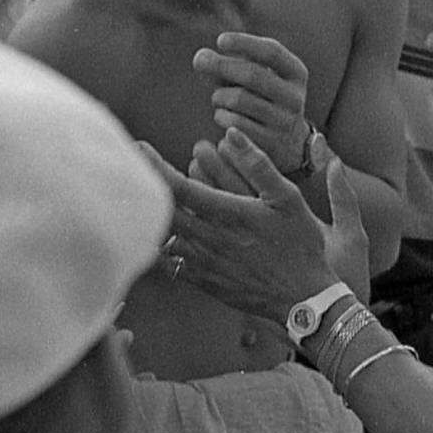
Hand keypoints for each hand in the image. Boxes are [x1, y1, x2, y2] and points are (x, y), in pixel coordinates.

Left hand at [142, 129, 370, 321]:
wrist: (304, 298)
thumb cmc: (300, 246)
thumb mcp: (288, 199)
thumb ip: (258, 165)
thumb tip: (233, 134)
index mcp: (228, 215)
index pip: (179, 187)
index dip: (154, 166)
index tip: (139, 148)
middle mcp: (210, 239)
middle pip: (162, 211)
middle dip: (143, 186)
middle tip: (129, 169)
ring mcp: (205, 263)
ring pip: (163, 237)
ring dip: (150, 216)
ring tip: (138, 198)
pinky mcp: (204, 282)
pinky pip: (171, 263)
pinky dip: (160, 247)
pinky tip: (157, 235)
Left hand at [193, 31, 310, 173]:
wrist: (288, 144)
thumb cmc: (264, 101)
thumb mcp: (258, 79)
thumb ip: (230, 64)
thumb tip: (201, 57)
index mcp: (296, 74)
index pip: (272, 51)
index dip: (244, 43)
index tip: (220, 40)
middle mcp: (295, 97)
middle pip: (253, 74)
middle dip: (222, 65)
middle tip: (199, 61)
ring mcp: (285, 122)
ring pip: (240, 99)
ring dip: (220, 95)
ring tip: (217, 98)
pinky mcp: (271, 143)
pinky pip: (235, 123)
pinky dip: (222, 116)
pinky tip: (222, 115)